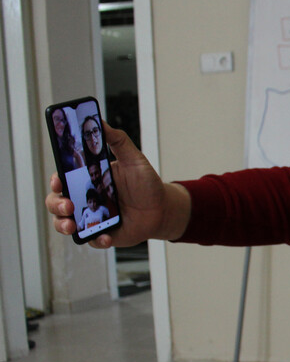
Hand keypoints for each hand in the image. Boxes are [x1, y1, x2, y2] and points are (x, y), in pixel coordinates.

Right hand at [45, 121, 190, 247]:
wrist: (163, 208)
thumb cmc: (146, 183)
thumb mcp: (134, 159)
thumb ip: (118, 141)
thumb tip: (100, 121)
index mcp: (88, 179)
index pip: (62, 179)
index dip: (55, 180)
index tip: (57, 180)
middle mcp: (85, 199)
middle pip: (57, 202)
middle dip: (56, 205)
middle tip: (67, 206)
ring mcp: (92, 218)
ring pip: (65, 223)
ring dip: (63, 225)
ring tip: (72, 226)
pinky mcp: (103, 234)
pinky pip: (91, 240)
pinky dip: (96, 240)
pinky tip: (105, 237)